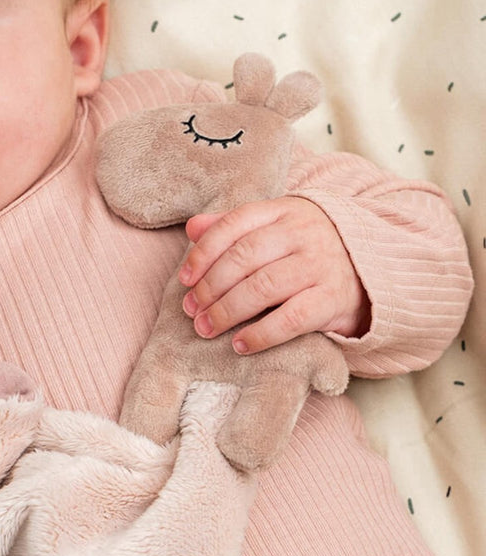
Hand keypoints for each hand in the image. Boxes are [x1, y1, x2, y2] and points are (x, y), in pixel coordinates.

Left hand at [178, 197, 369, 353]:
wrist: (371, 266)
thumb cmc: (306, 247)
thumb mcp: (274, 227)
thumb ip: (231, 227)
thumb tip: (192, 228)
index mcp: (282, 211)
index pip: (234, 225)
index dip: (203, 253)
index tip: (184, 279)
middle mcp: (301, 234)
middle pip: (244, 258)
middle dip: (210, 287)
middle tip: (191, 310)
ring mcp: (319, 265)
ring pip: (263, 287)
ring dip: (227, 311)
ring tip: (206, 328)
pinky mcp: (332, 299)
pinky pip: (291, 319)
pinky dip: (261, 334)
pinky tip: (240, 344)